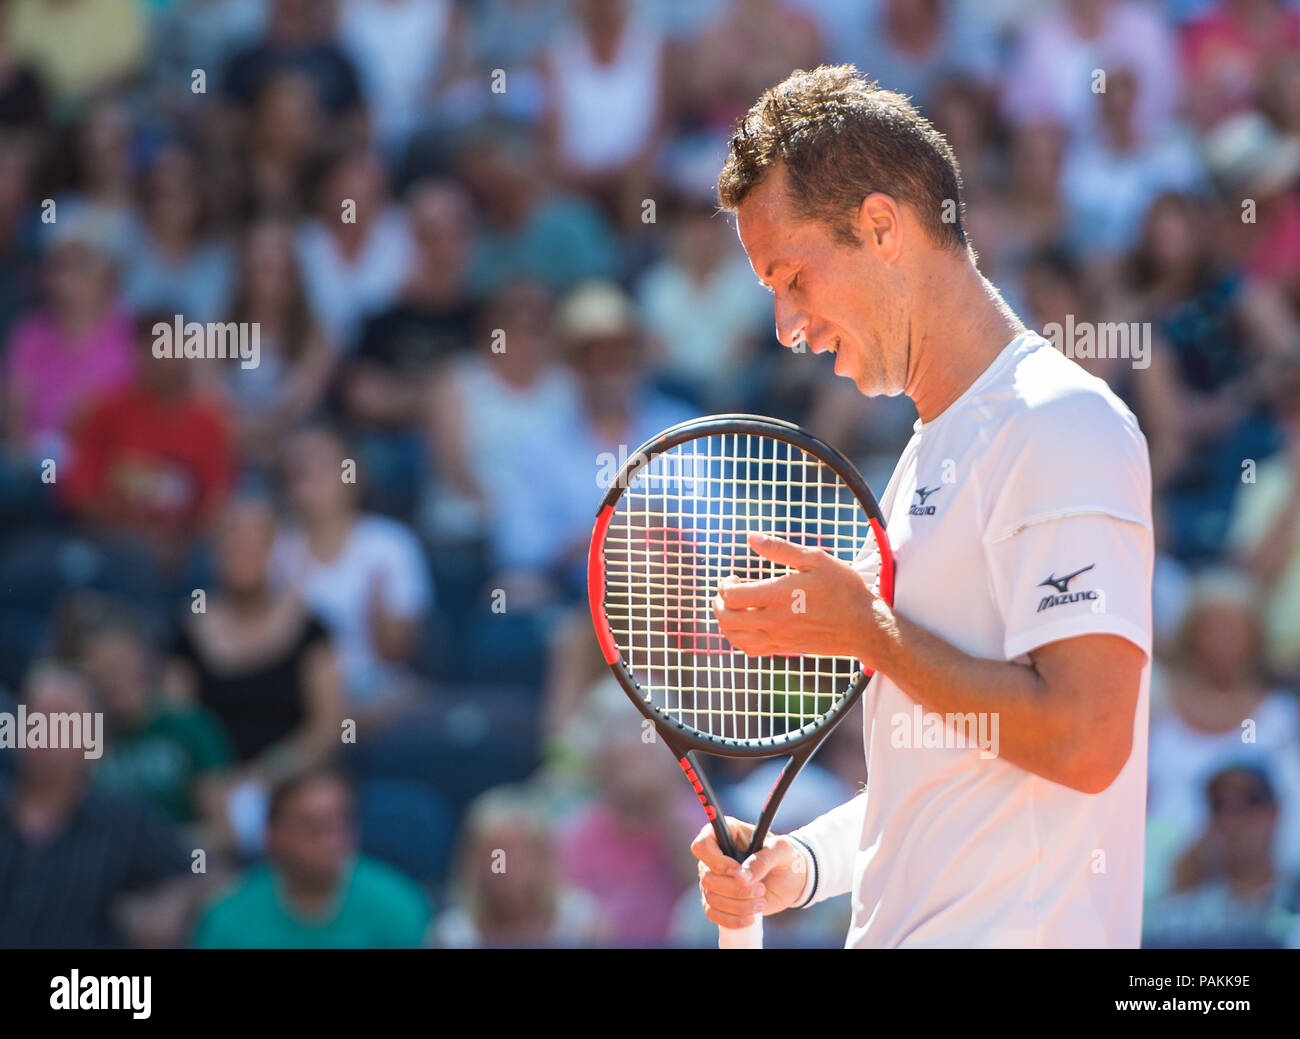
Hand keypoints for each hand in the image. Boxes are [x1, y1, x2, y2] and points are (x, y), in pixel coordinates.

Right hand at [691, 818, 807, 928]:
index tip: (737, 871)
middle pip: (707, 877)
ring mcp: (713, 878)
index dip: (717, 862)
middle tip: (761, 889)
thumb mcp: (781, 851)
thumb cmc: (784, 857)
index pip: (702, 846)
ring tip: (762, 902)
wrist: (791, 879)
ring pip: (710, 897)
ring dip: (738, 905)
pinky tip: (750, 918)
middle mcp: (714, 855)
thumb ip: (762, 860)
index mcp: (725, 833)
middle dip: (735, 889)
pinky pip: (712, 913)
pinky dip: (731, 919)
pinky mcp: (717, 899)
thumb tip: (740, 878)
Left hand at [712, 532, 885, 662]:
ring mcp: (778, 638)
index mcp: (779, 596)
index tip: (734, 577)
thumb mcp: (815, 559)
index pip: (731, 596)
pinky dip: (738, 638)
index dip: (724, 585)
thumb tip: (751, 538)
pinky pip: (749, 649)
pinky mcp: (784, 649)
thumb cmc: (842, 588)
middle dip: (718, 602)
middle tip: (728, 591)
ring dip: (724, 621)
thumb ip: (780, 549)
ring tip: (732, 607)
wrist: (863, 626)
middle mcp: (774, 620)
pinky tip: (746, 625)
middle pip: (726, 618)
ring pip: (733, 637)